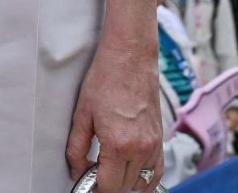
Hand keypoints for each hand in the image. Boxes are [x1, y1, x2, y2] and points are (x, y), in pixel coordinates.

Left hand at [65, 43, 161, 191]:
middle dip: (107, 185)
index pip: (108, 186)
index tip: (85, 181)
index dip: (93, 187)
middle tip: (92, 173)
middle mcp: (140, 148)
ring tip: (109, 170)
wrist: (130, 58)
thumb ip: (77, 147)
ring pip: (142, 182)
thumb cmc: (105, 80)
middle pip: (125, 187)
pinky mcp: (160, 139)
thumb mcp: (82, 114)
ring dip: (125, 182)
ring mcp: (154, 145)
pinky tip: (131, 172)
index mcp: (118, 144)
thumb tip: (77, 169)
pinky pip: (157, 171)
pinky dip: (145, 177)